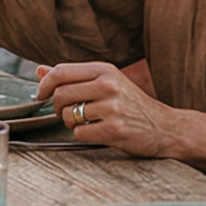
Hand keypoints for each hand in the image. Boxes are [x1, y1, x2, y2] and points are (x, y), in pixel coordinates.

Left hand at [34, 61, 174, 158]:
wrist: (165, 127)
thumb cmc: (131, 104)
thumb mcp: (107, 82)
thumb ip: (73, 77)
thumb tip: (39, 70)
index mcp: (105, 70)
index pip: (60, 71)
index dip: (44, 85)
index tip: (41, 95)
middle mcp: (108, 85)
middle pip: (60, 95)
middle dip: (58, 108)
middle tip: (68, 114)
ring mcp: (112, 108)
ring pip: (68, 116)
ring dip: (72, 123)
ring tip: (89, 122)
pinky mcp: (114, 130)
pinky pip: (80, 134)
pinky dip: (85, 135)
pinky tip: (100, 132)